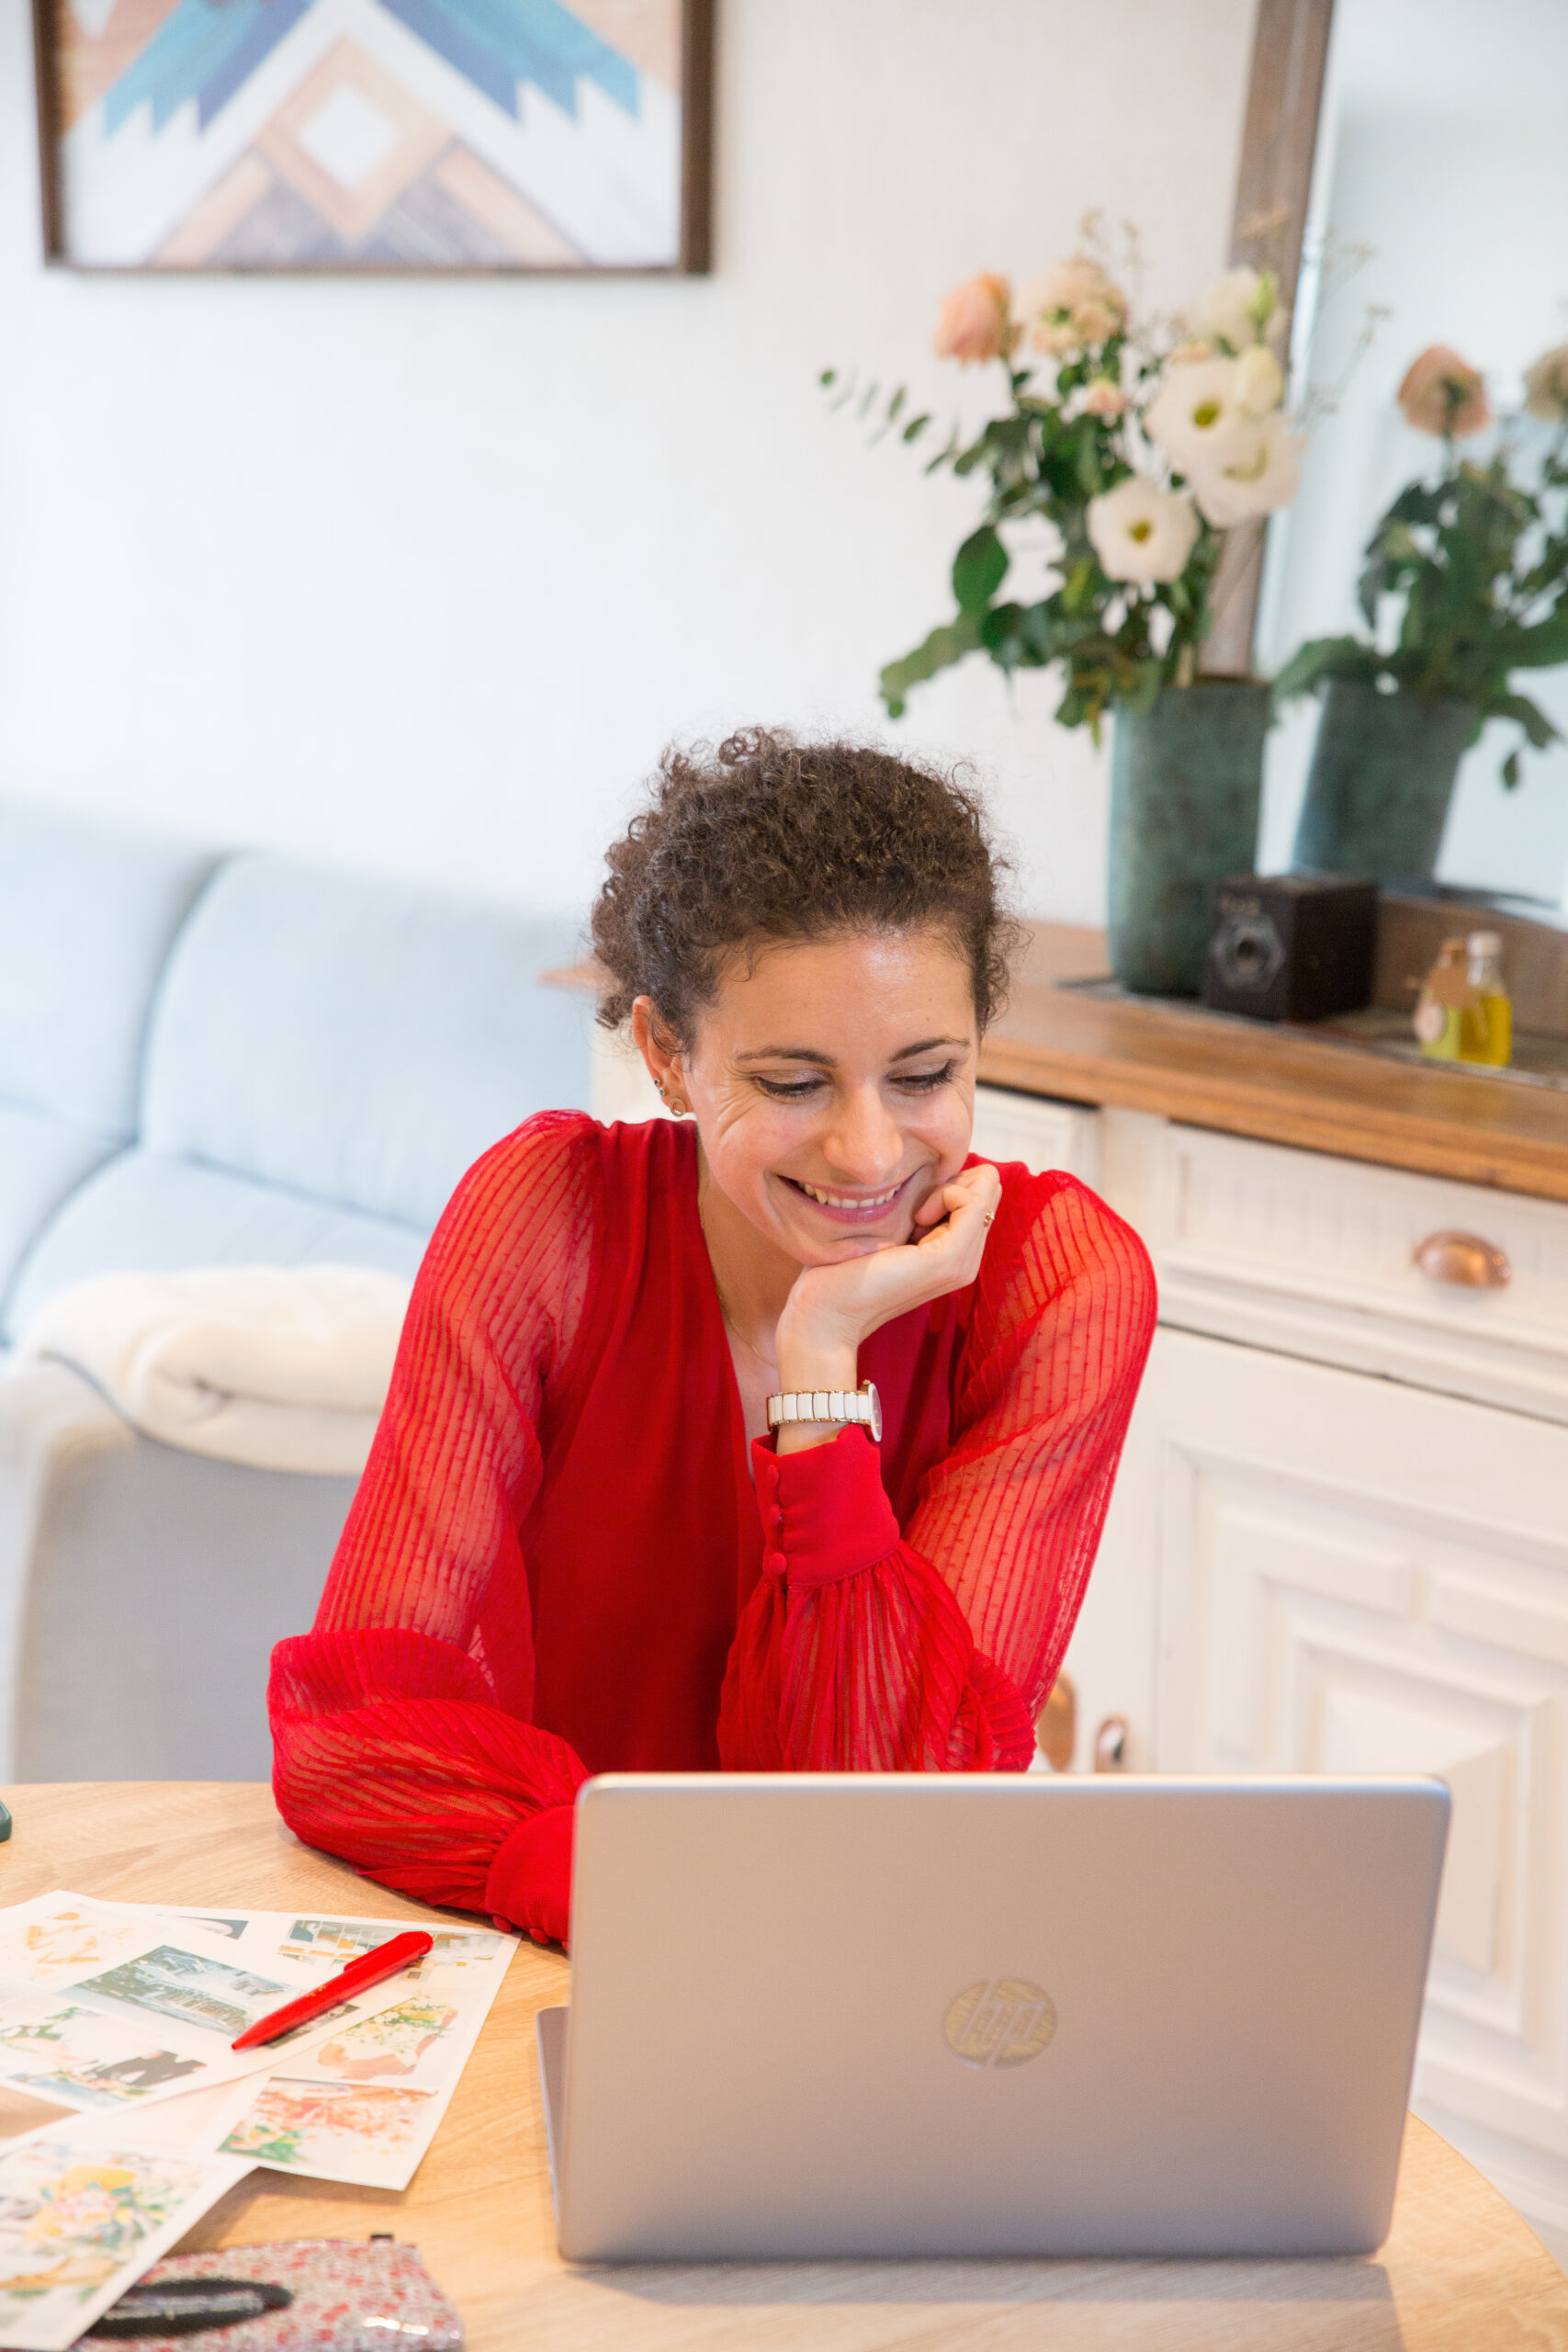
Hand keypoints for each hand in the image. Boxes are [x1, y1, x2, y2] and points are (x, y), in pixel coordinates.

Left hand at [773, 1161, 1001, 1407]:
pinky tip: (916, 1218)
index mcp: (955, 1254)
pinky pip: (972, 1201)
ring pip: (986, 1190)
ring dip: (948, 1188)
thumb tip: (926, 1171)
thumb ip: (914, 1208)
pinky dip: (945, 1194)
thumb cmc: (843, 1268)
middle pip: (989, 1188)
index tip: (913, 1202)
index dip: (951, 1180)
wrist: (828, 1311)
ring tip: (914, 1215)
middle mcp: (967, 1260)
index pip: (981, 1192)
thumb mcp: (889, 1228)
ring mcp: (961, 1263)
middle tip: (915, 1206)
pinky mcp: (948, 1259)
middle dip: (954, 1180)